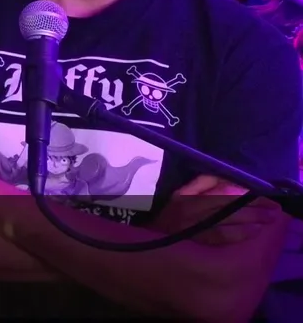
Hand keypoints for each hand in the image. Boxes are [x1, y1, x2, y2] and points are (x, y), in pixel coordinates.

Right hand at [151, 174, 278, 246]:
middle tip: (272, 208)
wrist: (146, 239)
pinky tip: (252, 232)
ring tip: (267, 219)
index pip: (218, 190)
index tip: (260, 193)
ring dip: (250, 218)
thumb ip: (199, 184)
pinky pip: (219, 235)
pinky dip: (237, 233)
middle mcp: (189, 208)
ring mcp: (192, 225)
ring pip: (226, 218)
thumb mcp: (178, 195)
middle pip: (226, 204)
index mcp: (186, 195)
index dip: (242, 192)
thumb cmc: (165, 216)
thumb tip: (223, 179)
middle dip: (252, 206)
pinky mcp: (194, 240)